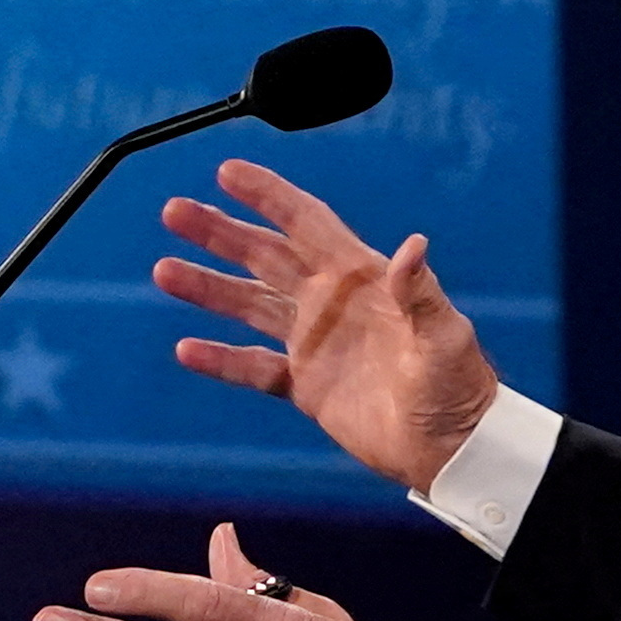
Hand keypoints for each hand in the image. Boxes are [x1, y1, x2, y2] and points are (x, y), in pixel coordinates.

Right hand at [154, 159, 496, 493]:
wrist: (451, 448)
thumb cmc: (457, 386)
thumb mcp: (443, 335)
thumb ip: (418, 291)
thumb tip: (412, 244)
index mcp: (360, 278)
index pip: (305, 223)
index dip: (268, 195)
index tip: (228, 172)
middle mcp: (331, 302)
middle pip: (264, 256)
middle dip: (219, 232)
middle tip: (174, 211)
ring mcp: (315, 342)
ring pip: (249, 305)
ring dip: (208, 288)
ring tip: (163, 270)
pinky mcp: (305, 385)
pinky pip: (253, 367)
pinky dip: (220, 360)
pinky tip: (186, 349)